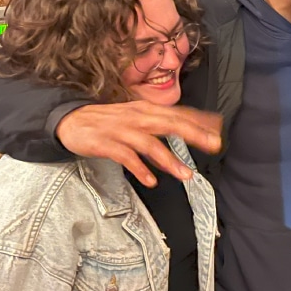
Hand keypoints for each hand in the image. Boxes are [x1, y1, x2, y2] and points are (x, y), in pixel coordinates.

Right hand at [57, 101, 222, 185]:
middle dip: (194, 134)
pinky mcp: (106, 143)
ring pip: (150, 144)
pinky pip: (126, 157)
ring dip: (169, 160)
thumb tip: (190, 130)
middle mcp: (137, 117)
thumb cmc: (109, 121)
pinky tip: (152, 181)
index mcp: (147, 110)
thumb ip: (161, 124)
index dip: (199, 120)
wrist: (70, 120)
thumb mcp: (137, 117)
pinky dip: (140, 168)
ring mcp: (122, 130)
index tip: (219, 129)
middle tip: (214, 145)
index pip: (178, 113)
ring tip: (186, 175)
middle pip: (170, 124)